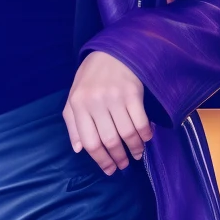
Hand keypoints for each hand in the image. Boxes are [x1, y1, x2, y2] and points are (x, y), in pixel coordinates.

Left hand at [62, 51, 152, 172]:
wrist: (114, 50)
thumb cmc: (92, 76)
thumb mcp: (75, 96)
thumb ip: (72, 123)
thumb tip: (78, 149)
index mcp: (78, 105)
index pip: (89, 142)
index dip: (100, 160)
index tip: (109, 169)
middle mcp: (95, 102)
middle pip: (109, 140)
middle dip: (118, 158)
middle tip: (124, 165)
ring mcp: (115, 97)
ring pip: (126, 133)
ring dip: (135, 148)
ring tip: (137, 154)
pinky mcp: (132, 92)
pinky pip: (141, 121)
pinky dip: (146, 134)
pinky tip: (146, 138)